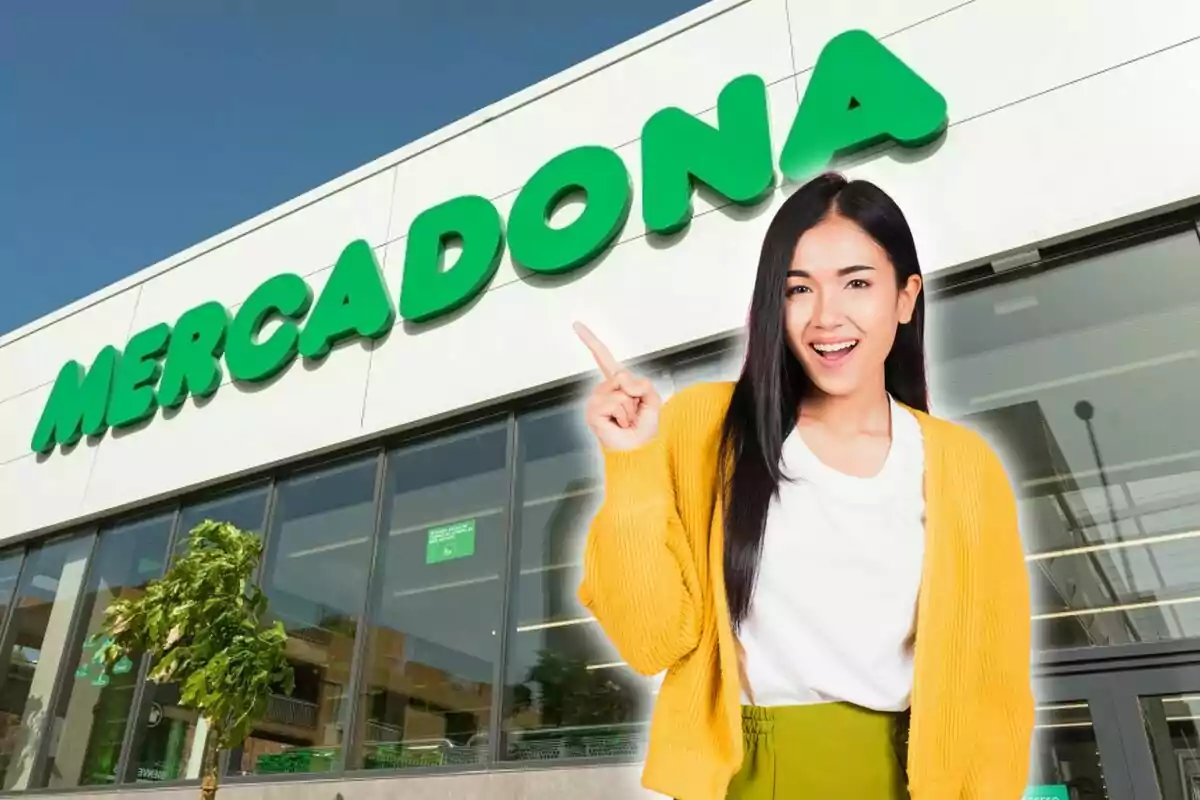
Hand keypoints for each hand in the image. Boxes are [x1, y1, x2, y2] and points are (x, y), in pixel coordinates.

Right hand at [574, 322, 661, 451]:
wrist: (638, 450)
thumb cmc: (644, 427)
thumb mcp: (651, 399)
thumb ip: (641, 383)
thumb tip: (621, 379)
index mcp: (616, 384)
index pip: (602, 357)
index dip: (590, 340)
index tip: (577, 325)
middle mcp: (603, 390)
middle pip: (621, 375)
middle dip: (635, 394)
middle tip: (634, 412)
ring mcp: (595, 400)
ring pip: (620, 390)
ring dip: (630, 407)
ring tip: (626, 420)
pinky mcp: (592, 412)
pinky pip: (614, 402)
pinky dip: (622, 414)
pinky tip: (618, 424)